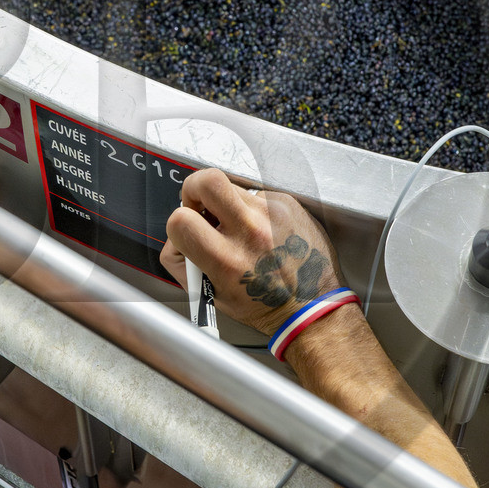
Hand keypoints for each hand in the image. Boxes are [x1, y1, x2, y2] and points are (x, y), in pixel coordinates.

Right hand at [161, 171, 341, 335]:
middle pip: (207, 180)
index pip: (180, 220)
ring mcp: (273, 214)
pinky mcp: (288, 204)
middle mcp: (252, 232)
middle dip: (194, 188)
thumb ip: (184, 265)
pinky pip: (257, 195)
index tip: (187, 230)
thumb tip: (175, 238)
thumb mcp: (214, 296)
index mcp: (228, 260)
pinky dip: (253, 211)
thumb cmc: (266, 306)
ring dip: (226, 204)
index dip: (178, 224)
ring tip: (239, 228)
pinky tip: (263, 232)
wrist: (313, 307)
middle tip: (201, 205)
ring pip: (231, 187)